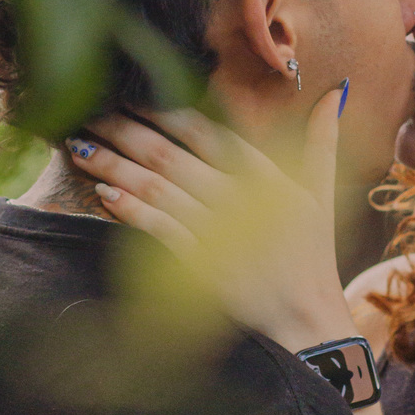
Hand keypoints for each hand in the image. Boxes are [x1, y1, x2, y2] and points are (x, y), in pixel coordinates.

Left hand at [66, 95, 352, 352]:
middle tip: (89, 112)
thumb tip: (332, 93)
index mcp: (270, 177)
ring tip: (82, 148)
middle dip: (126, 131)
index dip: (167, 109)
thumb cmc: (312, 256)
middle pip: (172, 156)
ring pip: (158, 190)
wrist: (308, 322)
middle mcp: (243, 201)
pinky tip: (105, 195)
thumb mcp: (323, 195)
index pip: (210, 132)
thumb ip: (322, 142)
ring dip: (116, 166)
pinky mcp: (203, 269)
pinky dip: (132, 211)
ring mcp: (221, 236)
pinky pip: (160, 232)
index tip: (131, 92)